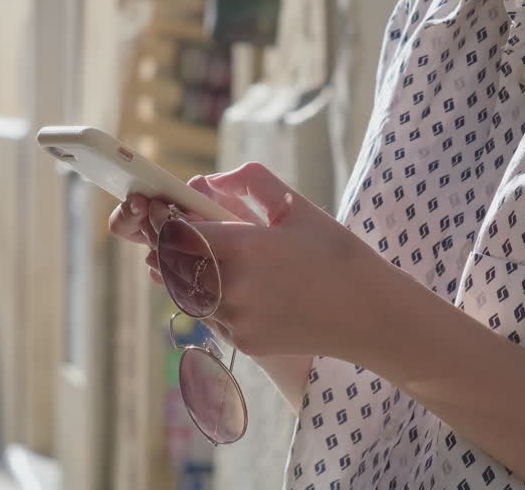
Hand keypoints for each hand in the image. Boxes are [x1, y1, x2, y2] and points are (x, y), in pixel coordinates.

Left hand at [133, 163, 391, 359]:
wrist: (369, 314)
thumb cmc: (336, 254)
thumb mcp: (297, 207)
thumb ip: (250, 182)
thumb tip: (207, 181)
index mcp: (247, 246)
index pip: (179, 233)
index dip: (162, 221)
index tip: (155, 209)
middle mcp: (235, 287)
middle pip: (172, 266)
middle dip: (162, 248)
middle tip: (158, 234)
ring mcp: (238, 319)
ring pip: (186, 294)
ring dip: (178, 275)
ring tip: (180, 258)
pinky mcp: (244, 343)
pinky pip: (209, 317)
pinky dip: (204, 299)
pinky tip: (219, 286)